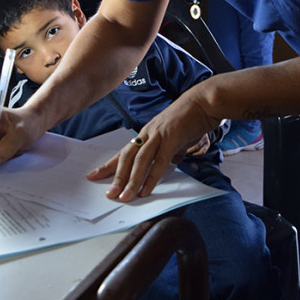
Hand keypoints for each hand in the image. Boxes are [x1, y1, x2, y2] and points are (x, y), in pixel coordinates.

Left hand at [86, 87, 221, 201]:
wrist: (205, 102)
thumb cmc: (192, 117)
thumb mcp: (176, 137)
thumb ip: (171, 150)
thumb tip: (170, 161)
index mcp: (147, 133)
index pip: (124, 152)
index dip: (109, 165)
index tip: (94, 176)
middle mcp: (148, 134)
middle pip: (127, 157)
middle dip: (116, 177)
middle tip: (109, 194)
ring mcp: (159, 135)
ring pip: (140, 161)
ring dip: (131, 181)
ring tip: (125, 197)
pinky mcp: (172, 138)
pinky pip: (159, 161)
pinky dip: (151, 177)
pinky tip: (146, 189)